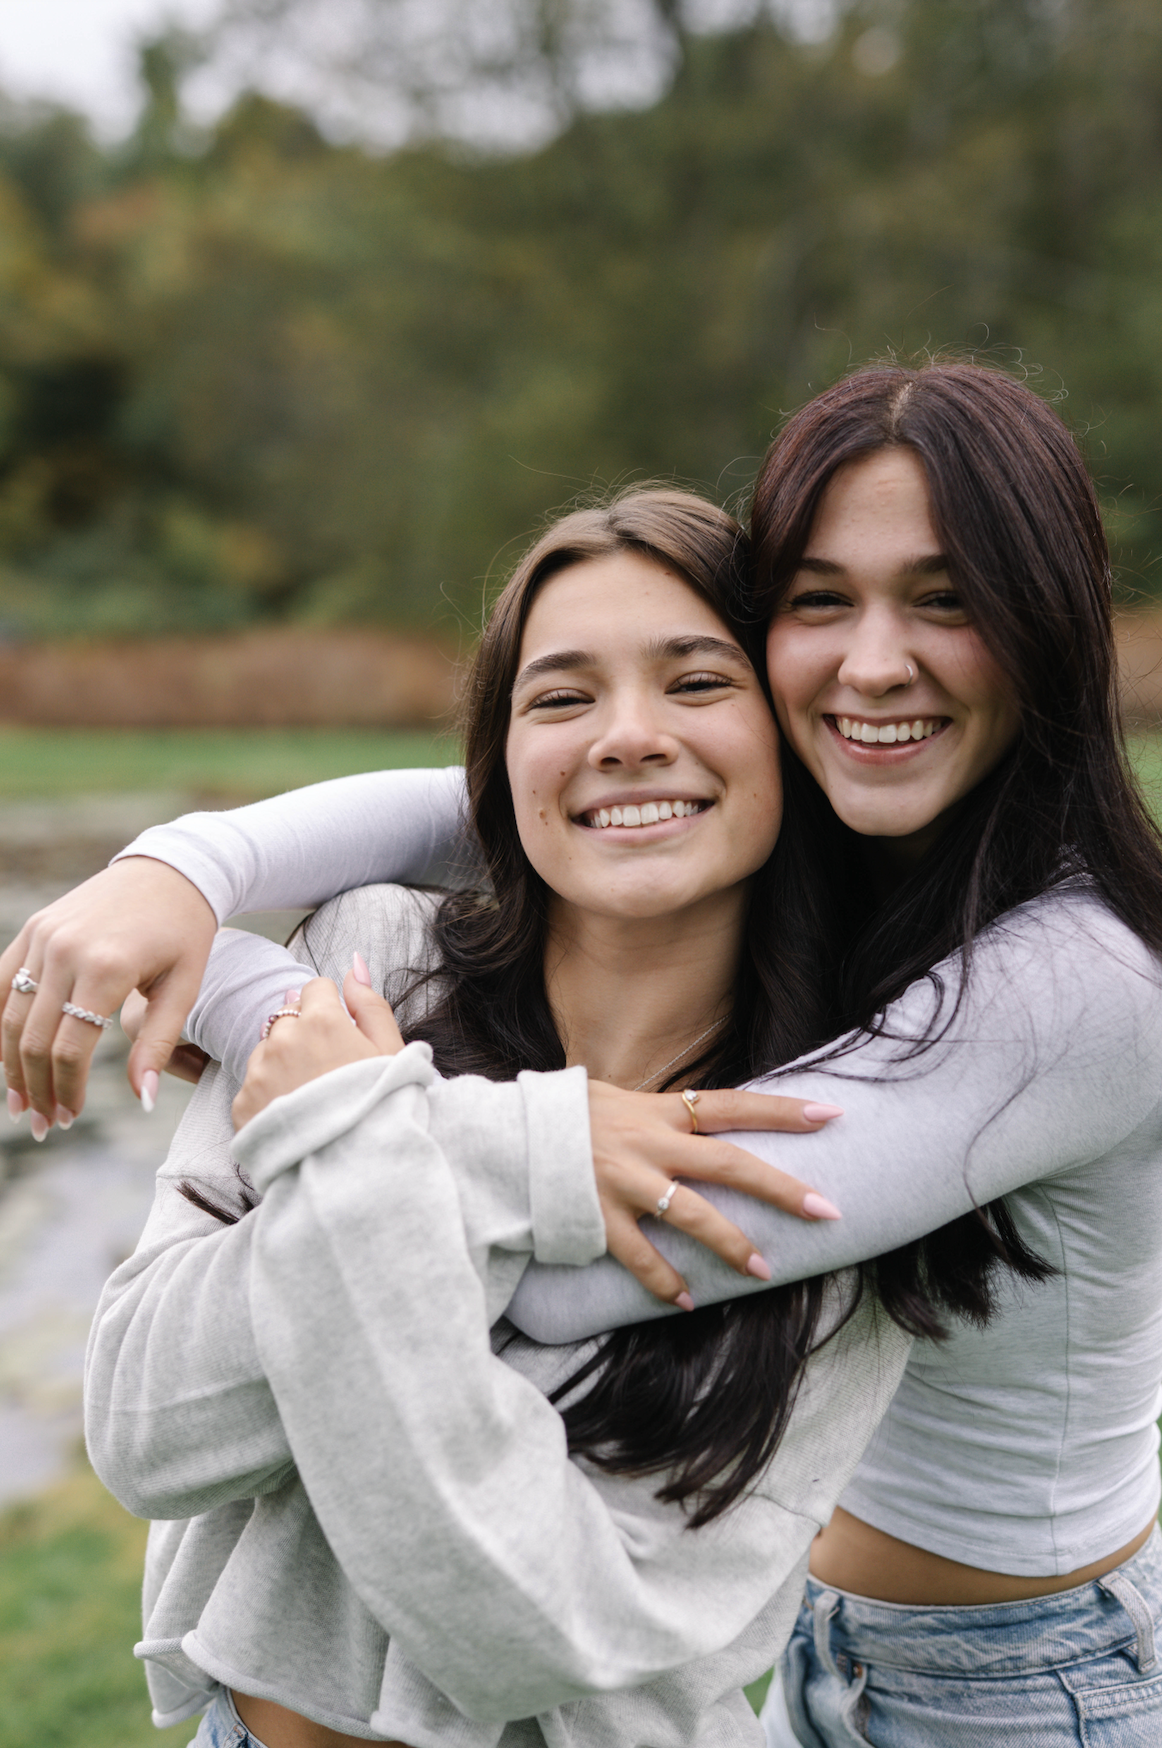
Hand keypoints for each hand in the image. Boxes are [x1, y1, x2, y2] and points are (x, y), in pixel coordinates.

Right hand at [0, 858, 217, 1126]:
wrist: (170, 872)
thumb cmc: (184, 935)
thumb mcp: (185, 988)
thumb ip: (158, 1044)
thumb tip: (144, 1100)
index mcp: (107, 967)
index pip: (69, 1048)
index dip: (65, 1090)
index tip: (69, 1119)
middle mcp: (65, 950)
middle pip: (32, 1038)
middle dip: (35, 1088)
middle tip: (42, 1125)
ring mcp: (43, 936)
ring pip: (7, 1015)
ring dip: (9, 1065)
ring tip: (21, 1103)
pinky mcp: (33, 929)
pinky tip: (4, 1059)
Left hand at [231, 966, 403, 1130]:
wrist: (353, 1169)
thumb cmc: (380, 1109)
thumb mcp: (390, 1051)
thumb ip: (370, 1004)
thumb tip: (354, 965)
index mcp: (322, 1021)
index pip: (316, 988)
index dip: (330, 1009)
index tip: (340, 1034)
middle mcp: (283, 1039)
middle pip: (287, 1018)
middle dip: (303, 1033)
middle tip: (327, 1070)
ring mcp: (259, 1071)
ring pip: (266, 1050)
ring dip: (281, 1063)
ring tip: (309, 1096)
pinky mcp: (242, 1104)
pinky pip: (252, 1086)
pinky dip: (268, 1095)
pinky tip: (293, 1115)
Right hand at [587, 1081, 843, 1306]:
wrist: (504, 1136)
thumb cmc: (567, 1117)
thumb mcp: (618, 1098)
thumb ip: (662, 1112)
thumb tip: (707, 1117)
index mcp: (658, 1111)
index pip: (731, 1104)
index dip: (781, 1110)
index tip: (831, 1114)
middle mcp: (647, 1143)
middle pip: (727, 1163)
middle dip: (779, 1188)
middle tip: (825, 1210)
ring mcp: (623, 1182)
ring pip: (690, 1214)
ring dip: (731, 1244)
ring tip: (765, 1269)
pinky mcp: (596, 1217)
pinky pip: (639, 1256)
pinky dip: (664, 1281)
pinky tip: (686, 1300)